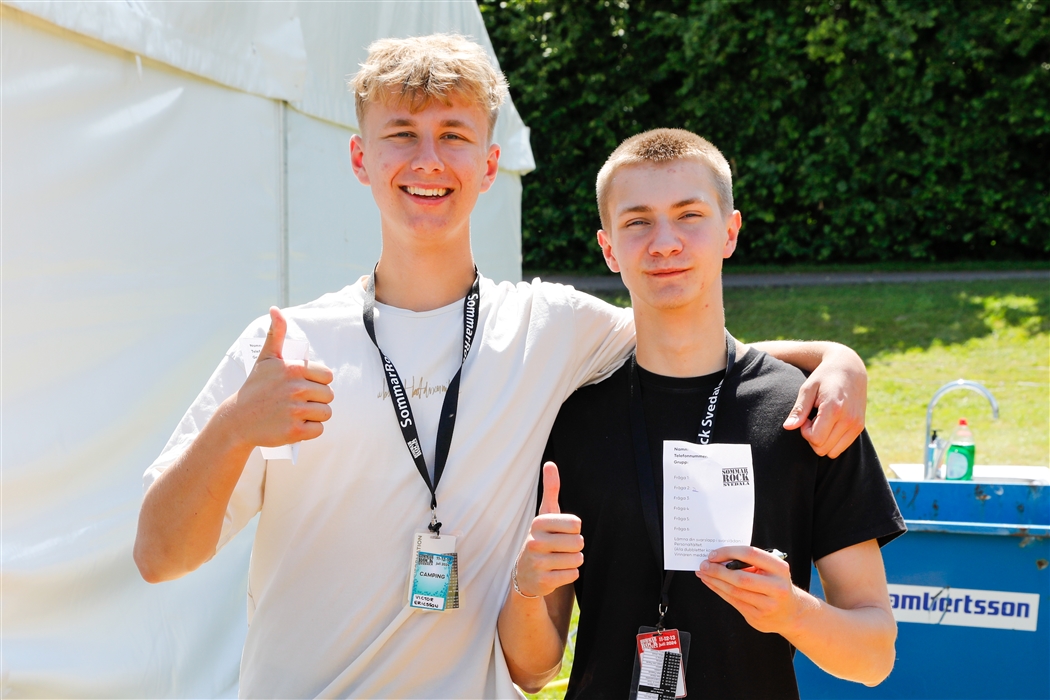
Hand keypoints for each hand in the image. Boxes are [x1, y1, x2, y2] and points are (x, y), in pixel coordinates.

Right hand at [224, 307, 334, 447]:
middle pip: (328, 396)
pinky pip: (319, 430)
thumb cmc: (256, 387)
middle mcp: (296, 388)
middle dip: (317, 399)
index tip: (303, 386)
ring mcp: (295, 411)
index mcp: (293, 369)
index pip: (327, 376)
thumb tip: (275, 309)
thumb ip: (275, 333)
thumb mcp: (266, 358)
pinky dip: (310, 430)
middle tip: (298, 401)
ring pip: (325, 413)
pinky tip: (296, 425)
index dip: (318, 382)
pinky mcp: (295, 431)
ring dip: (315, 415)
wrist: (237, 420)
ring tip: (296, 413)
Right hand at [513, 462, 583, 598]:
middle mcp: (534, 542)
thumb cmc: (542, 538)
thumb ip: (550, 489)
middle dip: (575, 546)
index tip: (561, 532)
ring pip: (577, 559)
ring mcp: (537, 563)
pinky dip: (569, 574)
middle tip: (560, 548)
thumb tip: (550, 463)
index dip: (574, 529)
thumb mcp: (545, 515)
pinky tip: (556, 572)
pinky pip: (573, 575)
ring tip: (558, 560)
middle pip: (578, 542)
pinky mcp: (543, 581)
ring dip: (573, 560)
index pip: (576, 523)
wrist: (525, 574)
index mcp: (538, 523)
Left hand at [697, 546, 813, 634]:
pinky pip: (733, 602)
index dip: (729, 553)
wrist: (793, 613)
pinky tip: (711, 584)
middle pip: (740, 578)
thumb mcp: (771, 570)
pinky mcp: (757, 617)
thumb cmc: (776, 584)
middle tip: (704, 565)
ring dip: (715, 581)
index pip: (751, 555)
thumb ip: (750, 563)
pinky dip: (719, 591)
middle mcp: (776, 588)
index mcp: (780, 569)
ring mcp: (767, 605)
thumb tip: (720, 558)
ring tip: (703, 573)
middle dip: (718, 570)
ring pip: (734, 591)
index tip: (713, 554)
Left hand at [782, 342, 865, 457]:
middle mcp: (849, 419)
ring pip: (832, 452)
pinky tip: (830, 424)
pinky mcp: (860, 427)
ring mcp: (856, 425)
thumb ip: (799, 409)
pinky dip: (832, 441)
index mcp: (834, 409)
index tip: (806, 417)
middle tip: (813, 419)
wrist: (849, 368)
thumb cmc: (824, 377)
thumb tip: (788, 427)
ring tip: (822, 422)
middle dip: (813, 437)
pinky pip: (841, 448)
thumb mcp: (807, 389)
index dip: (805, 431)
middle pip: (822, 448)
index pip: (815, 439)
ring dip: (822, 441)